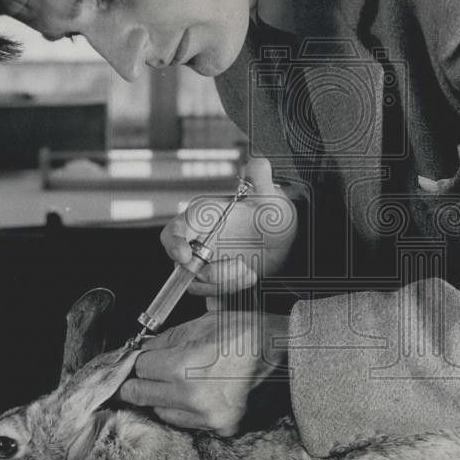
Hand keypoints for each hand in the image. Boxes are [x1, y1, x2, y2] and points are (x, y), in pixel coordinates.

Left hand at [118, 310, 288, 434]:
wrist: (293, 357)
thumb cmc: (253, 335)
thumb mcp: (207, 324)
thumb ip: (170, 338)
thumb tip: (146, 348)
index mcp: (185, 368)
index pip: (140, 368)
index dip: (139, 359)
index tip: (141, 356)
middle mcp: (192, 399)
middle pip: (141, 395)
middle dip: (139, 381)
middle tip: (140, 372)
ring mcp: (208, 418)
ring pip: (161, 412)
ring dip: (161, 397)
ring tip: (175, 380)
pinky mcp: (222, 428)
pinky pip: (188, 423)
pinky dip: (184, 410)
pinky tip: (194, 393)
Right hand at [159, 157, 297, 302]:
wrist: (286, 240)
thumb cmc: (272, 214)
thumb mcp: (269, 197)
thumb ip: (261, 179)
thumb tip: (259, 163)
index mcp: (202, 219)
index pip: (173, 232)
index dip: (174, 245)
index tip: (185, 257)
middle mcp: (199, 243)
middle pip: (185, 267)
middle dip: (211, 273)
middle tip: (241, 267)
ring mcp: (206, 264)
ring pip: (200, 285)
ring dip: (227, 283)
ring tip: (251, 270)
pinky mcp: (217, 282)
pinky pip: (212, 297)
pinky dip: (228, 293)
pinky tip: (249, 278)